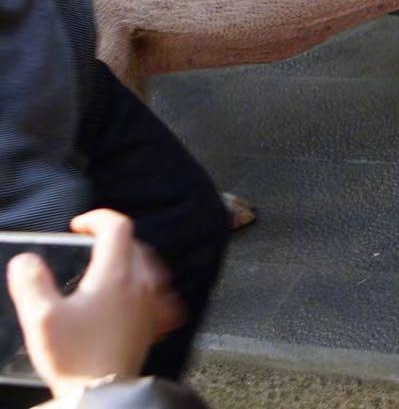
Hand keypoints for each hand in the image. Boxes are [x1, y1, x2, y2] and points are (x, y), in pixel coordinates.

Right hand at [5, 209, 184, 398]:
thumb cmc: (75, 357)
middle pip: (134, 244)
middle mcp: (141, 284)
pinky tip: (139, 294)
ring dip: (130, 258)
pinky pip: (161, 294)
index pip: (118, 227)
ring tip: (109, 265)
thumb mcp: (41, 318)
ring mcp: (151, 304)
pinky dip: (148, 285)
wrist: (103, 394)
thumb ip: (31, 283)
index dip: (97, 218)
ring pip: (149, 266)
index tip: (79, 226)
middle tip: (87, 245)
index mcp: (116, 275)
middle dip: (111, 238)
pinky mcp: (154, 325)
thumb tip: (26, 260)